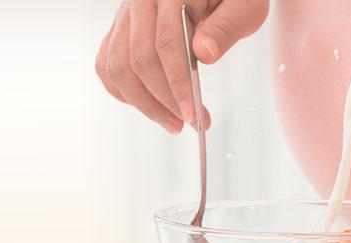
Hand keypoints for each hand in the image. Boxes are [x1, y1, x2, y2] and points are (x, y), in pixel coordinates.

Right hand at [95, 0, 269, 133]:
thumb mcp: (243, 6)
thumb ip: (225, 27)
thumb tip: (203, 53)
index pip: (167, 43)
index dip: (178, 83)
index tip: (192, 113)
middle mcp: (142, 1)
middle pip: (139, 59)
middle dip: (162, 100)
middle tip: (187, 123)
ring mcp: (126, 14)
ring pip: (117, 66)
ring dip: (142, 103)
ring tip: (171, 122)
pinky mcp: (120, 28)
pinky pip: (107, 64)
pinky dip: (123, 91)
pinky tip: (149, 107)